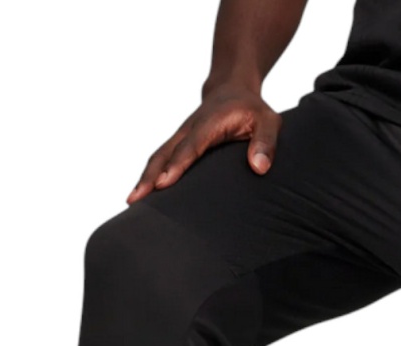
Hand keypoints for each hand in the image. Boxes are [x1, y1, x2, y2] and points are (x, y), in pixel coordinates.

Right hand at [128, 84, 282, 203]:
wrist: (233, 89)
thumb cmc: (253, 110)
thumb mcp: (269, 121)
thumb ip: (266, 142)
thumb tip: (258, 167)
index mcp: (210, 122)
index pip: (192, 145)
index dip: (177, 164)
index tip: (164, 183)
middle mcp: (190, 128)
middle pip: (165, 152)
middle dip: (150, 176)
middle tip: (137, 199)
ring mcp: (181, 136)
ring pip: (159, 156)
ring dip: (144, 178)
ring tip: (132, 201)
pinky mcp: (179, 143)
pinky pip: (162, 159)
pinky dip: (150, 176)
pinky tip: (142, 194)